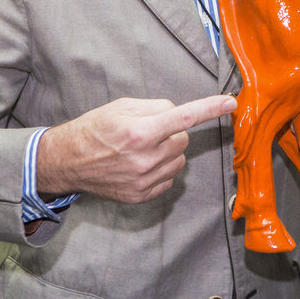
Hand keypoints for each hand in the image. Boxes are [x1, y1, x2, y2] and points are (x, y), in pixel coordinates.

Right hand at [37, 94, 234, 202]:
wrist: (68, 162)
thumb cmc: (95, 129)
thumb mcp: (122, 106)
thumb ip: (156, 107)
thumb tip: (180, 113)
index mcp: (140, 131)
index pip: (185, 118)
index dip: (210, 108)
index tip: (231, 103)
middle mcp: (145, 158)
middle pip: (183, 139)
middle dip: (172, 132)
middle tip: (149, 130)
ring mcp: (143, 180)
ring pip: (179, 159)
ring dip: (169, 151)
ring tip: (142, 148)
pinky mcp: (141, 195)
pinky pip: (170, 178)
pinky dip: (162, 169)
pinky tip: (140, 164)